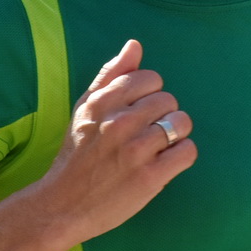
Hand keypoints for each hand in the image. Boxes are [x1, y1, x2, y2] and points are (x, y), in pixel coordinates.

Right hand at [34, 40, 196, 243]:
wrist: (62, 206)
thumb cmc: (77, 154)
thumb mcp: (85, 109)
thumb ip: (111, 75)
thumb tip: (135, 45)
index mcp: (103, 102)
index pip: (151, 78)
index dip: (150, 95)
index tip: (138, 113)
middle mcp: (119, 122)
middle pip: (169, 100)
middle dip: (162, 116)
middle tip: (145, 135)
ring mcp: (135, 150)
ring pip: (182, 123)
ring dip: (175, 135)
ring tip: (157, 148)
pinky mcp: (150, 178)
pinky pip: (187, 151)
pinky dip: (181, 157)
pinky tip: (164, 163)